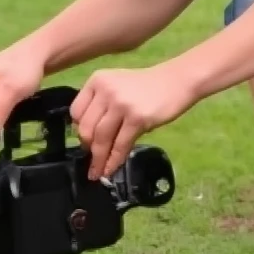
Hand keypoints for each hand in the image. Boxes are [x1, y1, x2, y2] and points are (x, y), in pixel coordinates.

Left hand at [70, 63, 195, 178]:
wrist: (177, 81)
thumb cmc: (147, 85)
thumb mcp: (118, 86)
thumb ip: (101, 104)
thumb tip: (90, 137)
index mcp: (97, 80)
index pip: (76, 111)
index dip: (78, 130)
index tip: (85, 142)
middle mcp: (106, 90)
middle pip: (86, 127)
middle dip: (87, 148)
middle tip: (92, 159)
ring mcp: (122, 104)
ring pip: (101, 139)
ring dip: (98, 159)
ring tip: (97, 172)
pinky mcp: (137, 118)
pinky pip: (121, 145)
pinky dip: (114, 160)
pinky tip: (112, 169)